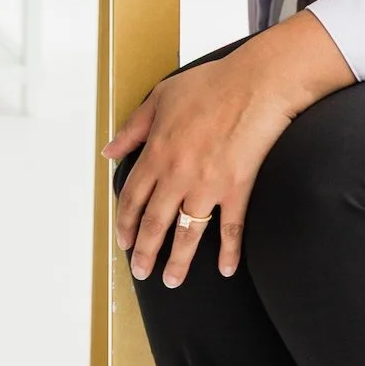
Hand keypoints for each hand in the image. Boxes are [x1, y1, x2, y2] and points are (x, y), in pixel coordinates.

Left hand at [106, 16, 352, 287]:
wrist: (255, 84)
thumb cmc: (210, 84)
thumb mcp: (159, 98)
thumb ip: (132, 129)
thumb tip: (109, 151)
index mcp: (157, 153)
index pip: (132, 198)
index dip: (125, 223)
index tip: (123, 241)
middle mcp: (178, 175)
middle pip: (155, 223)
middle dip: (145, 252)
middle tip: (141, 272)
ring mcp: (208, 185)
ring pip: (187, 233)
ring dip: (178, 261)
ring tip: (171, 281)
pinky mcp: (237, 189)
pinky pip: (232, 228)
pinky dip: (230, 251)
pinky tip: (227, 269)